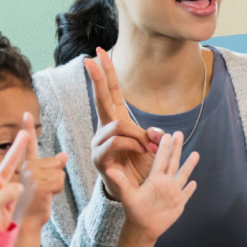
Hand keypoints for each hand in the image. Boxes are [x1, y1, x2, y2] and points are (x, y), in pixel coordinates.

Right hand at [14, 112, 67, 227]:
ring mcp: (31, 175)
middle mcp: (26, 167)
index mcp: (26, 165)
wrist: (26, 223)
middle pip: (56, 163)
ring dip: (57, 186)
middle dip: (56, 178)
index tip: (26, 113)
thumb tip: (64, 154)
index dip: (28, 128)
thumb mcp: (44, 183)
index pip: (29, 144)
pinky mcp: (38, 184)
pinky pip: (60, 181)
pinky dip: (57, 191)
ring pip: (60, 172)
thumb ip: (51, 167)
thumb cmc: (34, 204)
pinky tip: (45, 198)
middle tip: (42, 191)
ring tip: (43, 195)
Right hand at [86, 48, 162, 197]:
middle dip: (98, 78)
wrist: (137, 193)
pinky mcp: (99, 157)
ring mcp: (100, 142)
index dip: (107, 74)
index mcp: (117, 121)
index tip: (98, 53)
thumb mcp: (154, 148)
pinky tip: (141, 152)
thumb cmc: (143, 167)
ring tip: (148, 148)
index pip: (111, 92)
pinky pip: (116, 143)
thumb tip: (156, 132)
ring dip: (138, 136)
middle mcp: (105, 129)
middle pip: (101, 98)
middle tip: (90, 58)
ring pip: (118, 126)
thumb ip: (154, 136)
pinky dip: (133, 146)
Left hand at [106, 131, 198, 240]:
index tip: (166, 134)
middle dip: (176, 148)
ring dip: (189, 165)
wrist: (142, 228)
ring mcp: (173, 192)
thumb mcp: (128, 195)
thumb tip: (109, 170)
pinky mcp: (178, 203)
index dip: (163, 147)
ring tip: (195, 153)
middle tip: (179, 133)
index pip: (160, 159)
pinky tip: (195, 182)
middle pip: (173, 162)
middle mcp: (165, 182)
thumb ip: (121, 182)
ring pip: (183, 175)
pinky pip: (186, 193)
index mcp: (155, 178)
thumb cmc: (134, 212)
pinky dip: (190, 189)